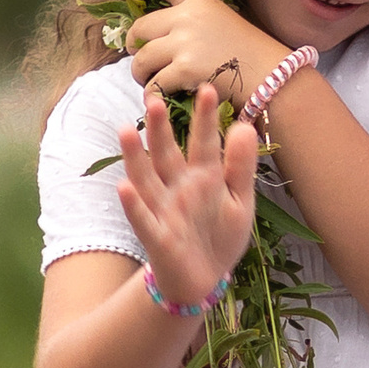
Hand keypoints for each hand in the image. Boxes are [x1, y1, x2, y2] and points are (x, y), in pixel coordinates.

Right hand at [115, 83, 258, 308]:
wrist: (206, 278)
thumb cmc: (220, 234)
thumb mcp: (240, 200)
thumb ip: (241, 166)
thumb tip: (245, 126)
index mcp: (204, 177)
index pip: (204, 142)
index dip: (205, 119)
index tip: (208, 89)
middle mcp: (179, 187)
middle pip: (166, 153)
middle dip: (160, 129)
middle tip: (154, 99)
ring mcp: (165, 210)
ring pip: (146, 179)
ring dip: (135, 157)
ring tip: (126, 130)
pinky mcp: (157, 236)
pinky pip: (142, 218)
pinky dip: (133, 204)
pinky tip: (123, 186)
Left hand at [127, 0, 287, 98]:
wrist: (270, 75)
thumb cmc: (248, 50)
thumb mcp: (221, 18)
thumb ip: (191, 16)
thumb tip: (156, 29)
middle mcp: (188, 16)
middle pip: (140, 27)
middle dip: (134, 45)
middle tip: (140, 57)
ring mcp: (185, 43)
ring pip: (141, 59)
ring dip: (141, 73)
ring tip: (150, 81)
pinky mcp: (185, 70)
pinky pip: (154, 83)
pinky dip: (154, 93)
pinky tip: (163, 96)